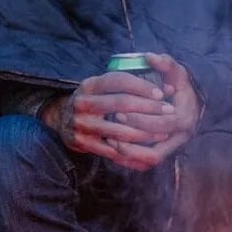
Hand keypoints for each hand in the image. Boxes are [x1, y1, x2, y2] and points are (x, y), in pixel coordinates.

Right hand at [40, 62, 178, 165]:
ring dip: (145, 132)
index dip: (142, 86)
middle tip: (169, 110)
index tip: (162, 93)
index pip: (118, 80)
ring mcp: (81, 124)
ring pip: (119, 130)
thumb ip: (133, 86)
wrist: (61, 120)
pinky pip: (112, 149)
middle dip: (149, 107)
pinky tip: (147, 149)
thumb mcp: (104, 87)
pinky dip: (132, 150)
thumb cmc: (94, 101)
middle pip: (120, 103)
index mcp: (89, 85)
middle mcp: (82, 103)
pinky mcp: (83, 143)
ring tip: (163, 133)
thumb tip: (170, 86)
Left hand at [109, 53, 201, 170]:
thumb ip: (165, 63)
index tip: (120, 111)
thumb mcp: (177, 72)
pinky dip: (130, 159)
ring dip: (129, 155)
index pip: (161, 126)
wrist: (194, 103)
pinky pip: (145, 164)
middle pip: (155, 151)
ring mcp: (172, 148)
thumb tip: (150, 56)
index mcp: (184, 119)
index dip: (140, 120)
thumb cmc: (182, 87)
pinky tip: (114, 149)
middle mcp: (180, 138)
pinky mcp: (164, 152)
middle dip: (131, 140)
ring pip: (150, 161)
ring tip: (109, 141)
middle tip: (110, 127)